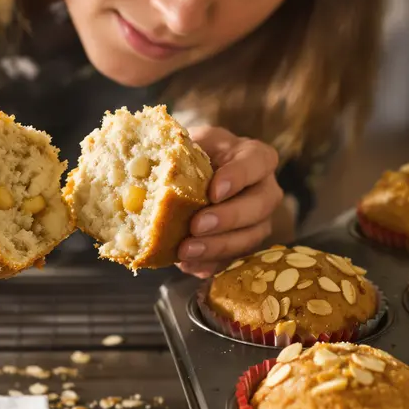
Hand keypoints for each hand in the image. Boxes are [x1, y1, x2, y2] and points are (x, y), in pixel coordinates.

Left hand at [177, 127, 283, 277]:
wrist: (190, 176)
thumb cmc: (191, 155)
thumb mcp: (186, 143)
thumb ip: (177, 151)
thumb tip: (145, 166)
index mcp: (253, 156)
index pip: (257, 161)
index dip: (239, 177)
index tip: (214, 191)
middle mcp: (263, 189)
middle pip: (260, 205)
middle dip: (228, 218)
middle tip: (197, 226)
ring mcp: (258, 220)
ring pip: (250, 237)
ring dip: (218, 247)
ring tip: (186, 252)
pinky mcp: (243, 245)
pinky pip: (233, 259)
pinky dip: (210, 264)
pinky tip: (188, 265)